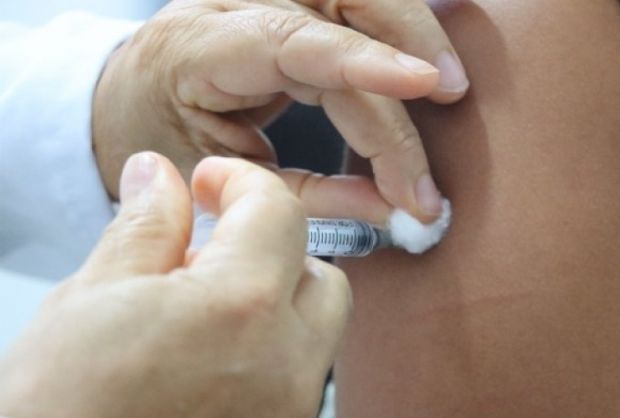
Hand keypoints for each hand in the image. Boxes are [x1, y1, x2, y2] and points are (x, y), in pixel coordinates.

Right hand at [0, 153, 350, 417]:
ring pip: (317, 329)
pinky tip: (211, 353)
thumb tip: (158, 176)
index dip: (242, 181)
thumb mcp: (91, 297)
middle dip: (272, 248)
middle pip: (318, 274)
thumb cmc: (59, 409)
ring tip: (204, 307)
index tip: (210, 182)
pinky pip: (298, 375)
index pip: (278, 211)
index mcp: (241, 307)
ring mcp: (290, 408)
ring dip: (275, 300)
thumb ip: (145, 226)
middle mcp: (286, 362)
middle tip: (213, 247)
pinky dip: (269, 349)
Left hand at [93, 0, 467, 224]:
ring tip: (449, 85)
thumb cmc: (167, 142)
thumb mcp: (225, 181)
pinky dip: (396, 24)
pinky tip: (426, 48)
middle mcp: (235, 4)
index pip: (292, 42)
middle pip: (340, 5)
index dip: (364, 62)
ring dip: (412, 32)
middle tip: (449, 102)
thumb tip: (393, 211)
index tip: (425, 85)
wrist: (135, 99)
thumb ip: (308, 195)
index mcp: (201, 48)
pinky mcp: (291, 4)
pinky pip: (353, 5)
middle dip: (402, 53)